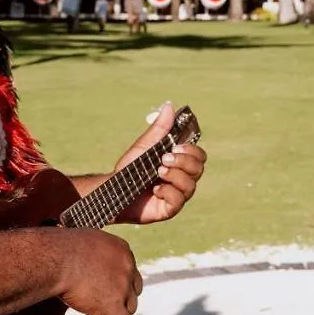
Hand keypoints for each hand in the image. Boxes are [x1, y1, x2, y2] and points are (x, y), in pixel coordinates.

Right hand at [56, 229, 142, 314]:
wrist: (56, 260)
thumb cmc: (62, 250)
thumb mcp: (88, 243)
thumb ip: (99, 254)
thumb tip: (94, 264)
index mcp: (122, 249)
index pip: (130, 271)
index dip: (116, 281)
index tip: (100, 284)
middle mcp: (127, 267)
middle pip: (134, 290)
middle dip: (119, 296)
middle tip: (98, 297)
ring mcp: (123, 287)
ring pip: (130, 307)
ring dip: (115, 309)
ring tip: (94, 306)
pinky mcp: (114, 305)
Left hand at [114, 102, 206, 225]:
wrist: (114, 189)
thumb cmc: (130, 167)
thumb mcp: (145, 145)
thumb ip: (159, 128)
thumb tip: (169, 105)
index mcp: (180, 162)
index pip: (199, 156)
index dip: (192, 151)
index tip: (176, 147)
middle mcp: (182, 178)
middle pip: (199, 169)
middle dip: (184, 162)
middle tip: (163, 158)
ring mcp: (177, 194)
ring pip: (191, 185)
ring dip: (174, 175)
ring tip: (158, 171)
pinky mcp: (170, 208)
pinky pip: (179, 200)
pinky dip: (167, 192)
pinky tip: (154, 189)